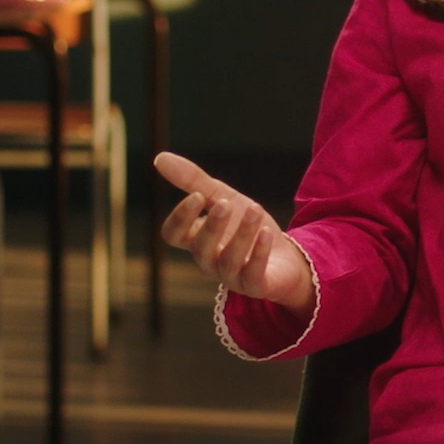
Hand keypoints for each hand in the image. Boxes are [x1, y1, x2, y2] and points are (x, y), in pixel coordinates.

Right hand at [154, 151, 316, 314]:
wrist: (285, 257)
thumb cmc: (245, 225)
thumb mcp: (222, 197)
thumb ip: (192, 181)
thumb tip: (159, 158)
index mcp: (196, 239)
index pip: (173, 234)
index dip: (181, 218)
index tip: (197, 196)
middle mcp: (209, 261)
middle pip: (200, 248)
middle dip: (212, 225)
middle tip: (225, 203)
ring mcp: (231, 276)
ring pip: (229, 260)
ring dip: (242, 234)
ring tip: (255, 209)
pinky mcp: (256, 286)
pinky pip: (253, 274)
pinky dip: (259, 253)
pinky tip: (266, 234)